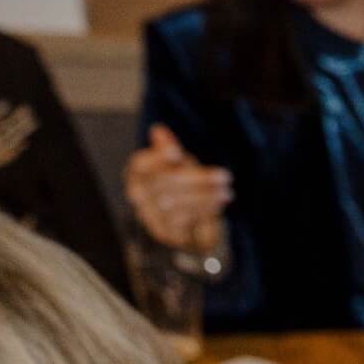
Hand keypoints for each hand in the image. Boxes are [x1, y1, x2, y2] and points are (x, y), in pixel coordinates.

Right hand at [123, 125, 230, 251]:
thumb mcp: (177, 164)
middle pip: (164, 184)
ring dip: (205, 196)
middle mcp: (138, 195)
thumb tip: (159, 130)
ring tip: (226, 191)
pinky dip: (203, 210)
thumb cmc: (181, 186)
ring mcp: (150, 216)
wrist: (188, 225)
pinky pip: (183, 220)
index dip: (157, 158)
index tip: (177, 152)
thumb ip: (168, 148)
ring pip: (176, 204)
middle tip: (224, 176)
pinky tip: (217, 203)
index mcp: (137, 174)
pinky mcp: (164, 233)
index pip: (141, 164)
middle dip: (197, 179)